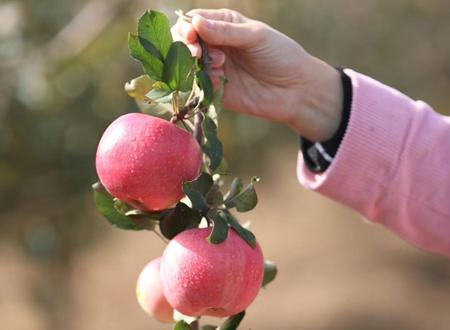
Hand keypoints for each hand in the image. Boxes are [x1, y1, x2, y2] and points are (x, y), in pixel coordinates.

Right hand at [172, 9, 342, 140]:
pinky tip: (219, 80)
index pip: (194, 21)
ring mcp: (214, 68)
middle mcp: (215, 45)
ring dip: (196, 64)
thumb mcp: (255, 37)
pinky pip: (199, 85)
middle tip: (198, 52)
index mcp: (224, 25)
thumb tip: (195, 23)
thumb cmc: (280, 55)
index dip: (187, 27)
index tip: (191, 35)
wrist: (296, 90)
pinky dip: (203, 81)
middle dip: (187, 46)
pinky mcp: (216, 90)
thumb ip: (225, 31)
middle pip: (185, 42)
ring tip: (219, 64)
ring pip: (188, 65)